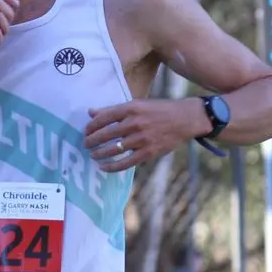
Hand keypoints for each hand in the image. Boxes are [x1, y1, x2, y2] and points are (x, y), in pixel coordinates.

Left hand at [83, 98, 206, 172]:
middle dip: (92, 141)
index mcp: (131, 108)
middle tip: (86, 144)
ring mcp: (141, 139)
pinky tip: (103, 167)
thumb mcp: (138, 104)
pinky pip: (125, 163)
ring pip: (113, 149)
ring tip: (93, 155)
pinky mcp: (148, 152)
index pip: (104, 117)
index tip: (86, 131)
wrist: (186, 119)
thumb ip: (113, 109)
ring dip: (99, 153)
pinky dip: (111, 167)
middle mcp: (135, 123)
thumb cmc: (160, 110)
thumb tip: (90, 112)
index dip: (91, 126)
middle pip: (105, 134)